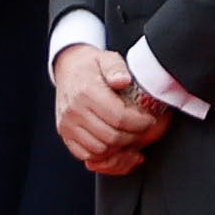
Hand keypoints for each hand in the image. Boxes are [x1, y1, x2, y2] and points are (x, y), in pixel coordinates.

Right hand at [53, 41, 168, 174]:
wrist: (68, 69)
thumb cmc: (91, 65)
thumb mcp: (107, 58)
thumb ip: (116, 68)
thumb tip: (123, 80)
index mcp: (87, 92)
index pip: (119, 118)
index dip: (139, 123)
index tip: (149, 121)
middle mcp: (74, 111)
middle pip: (111, 137)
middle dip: (133, 137)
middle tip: (143, 130)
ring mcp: (67, 125)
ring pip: (100, 150)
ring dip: (119, 148)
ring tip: (131, 138)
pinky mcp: (65, 134)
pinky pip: (86, 155)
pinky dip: (103, 155)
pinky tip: (115, 147)